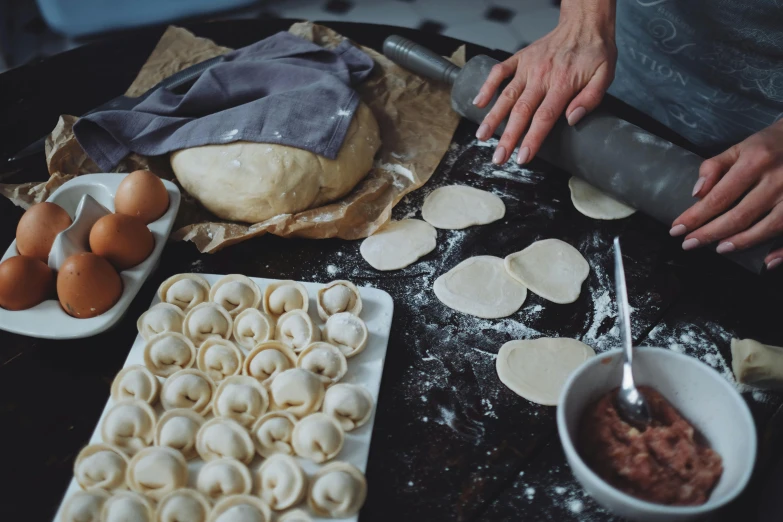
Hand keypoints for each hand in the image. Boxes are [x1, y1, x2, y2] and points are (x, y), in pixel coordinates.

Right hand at [473, 0, 616, 164]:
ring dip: (492, 117)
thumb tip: (571, 119)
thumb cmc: (595, 52)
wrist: (584, 23)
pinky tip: (477, 103)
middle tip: (498, 158)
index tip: (523, 158)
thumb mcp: (605, 75)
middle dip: (508, 137)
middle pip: (521, 111)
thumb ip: (590, 98)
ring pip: (506, 95)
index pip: (544, 117)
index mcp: (563, 83)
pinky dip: (486, 86)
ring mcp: (528, 66)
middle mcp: (542, 76)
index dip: (532, 139)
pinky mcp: (520, 58)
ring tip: (481, 137)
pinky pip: (499, 72)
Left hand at [671, 120, 782, 270]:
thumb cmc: (768, 146)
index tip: (677, 229)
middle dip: (711, 233)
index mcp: (756, 161)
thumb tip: (696, 194)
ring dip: (742, 242)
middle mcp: (778, 179)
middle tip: (689, 244)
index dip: (696, 216)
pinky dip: (782, 250)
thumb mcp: (740, 147)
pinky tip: (767, 262)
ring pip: (768, 227)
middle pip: (740, 215)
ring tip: (719, 249)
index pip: (719, 196)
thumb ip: (714, 167)